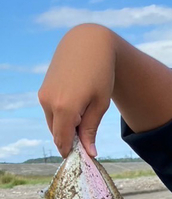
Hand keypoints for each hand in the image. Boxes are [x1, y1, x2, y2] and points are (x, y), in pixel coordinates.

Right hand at [38, 24, 115, 157]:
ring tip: (85, 112)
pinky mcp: (43, 90)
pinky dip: (62, 116)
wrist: (88, 43)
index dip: (73, 152)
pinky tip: (77, 103)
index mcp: (65, 108)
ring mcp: (44, 96)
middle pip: (58, 135)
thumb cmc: (100, 73)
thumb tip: (89, 152)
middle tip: (88, 135)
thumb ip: (91, 129)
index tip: (85, 156)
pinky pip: (51, 112)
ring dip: (66, 127)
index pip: (64, 141)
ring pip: (53, 124)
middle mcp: (50, 103)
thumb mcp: (100, 104)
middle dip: (71, 140)